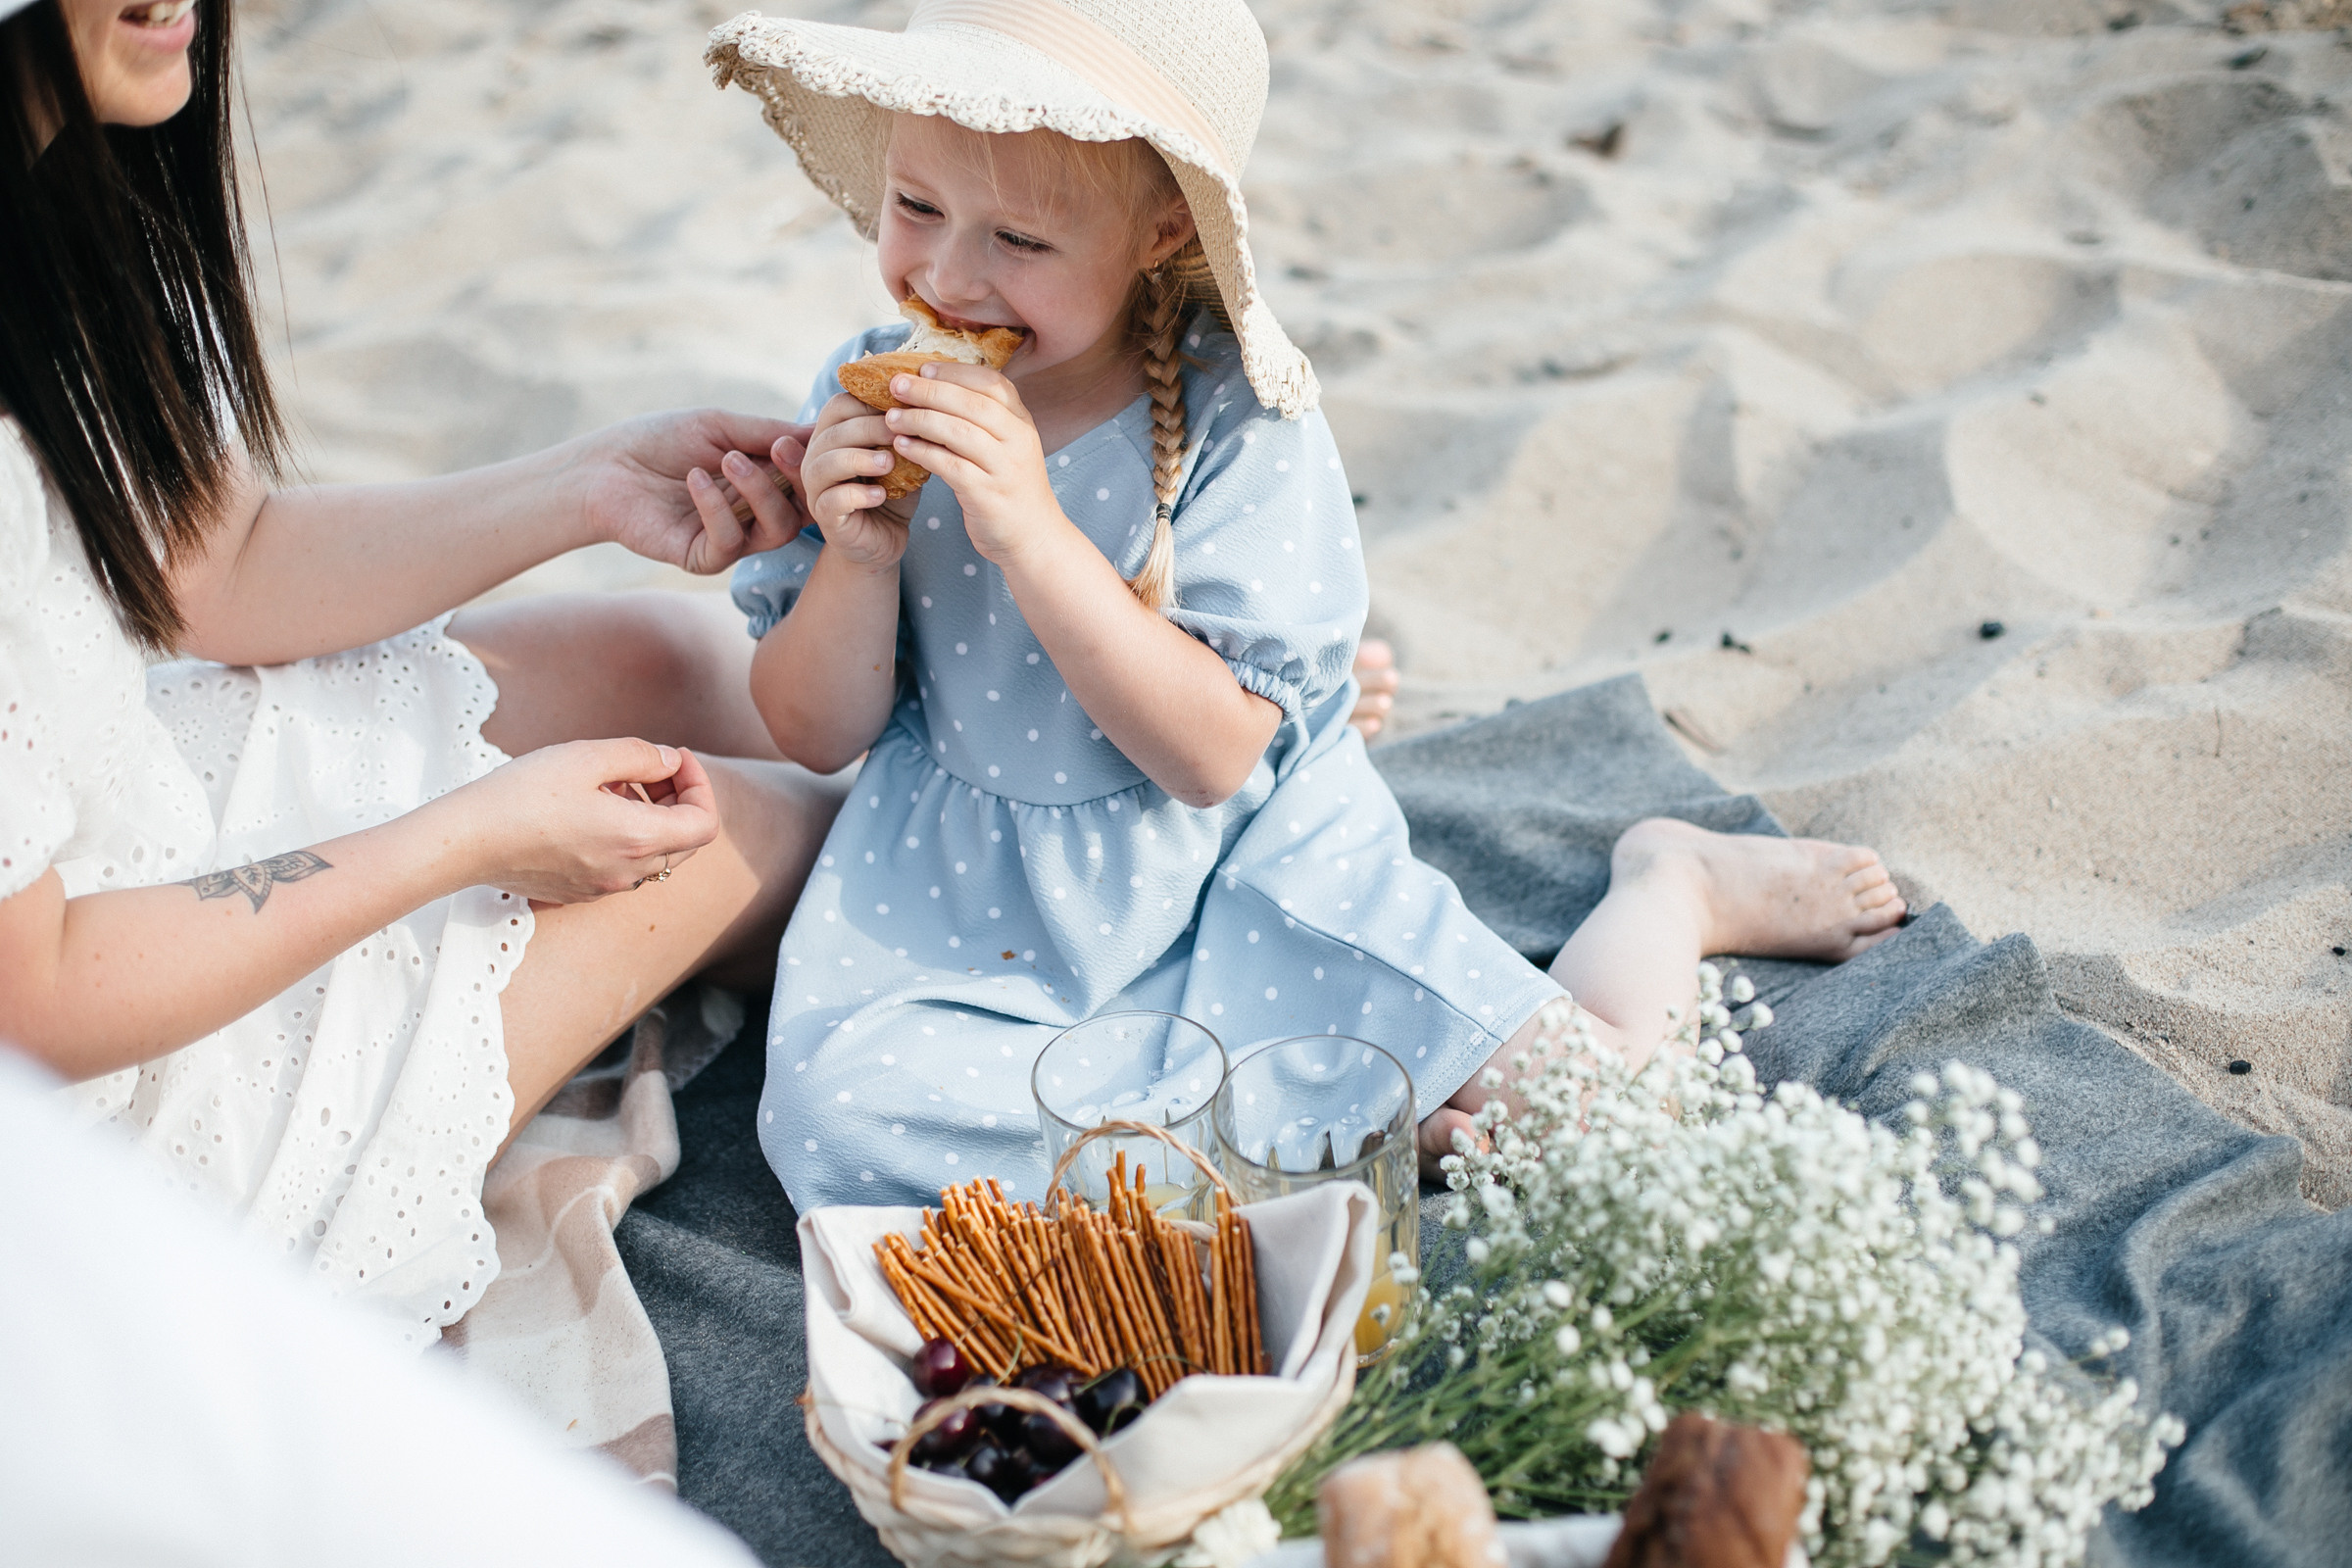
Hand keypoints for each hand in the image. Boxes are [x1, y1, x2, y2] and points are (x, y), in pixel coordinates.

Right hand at [446, 738, 719, 902]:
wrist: (463, 842)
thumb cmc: (521, 794)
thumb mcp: (586, 756)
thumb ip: (641, 755)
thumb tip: (672, 762)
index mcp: (638, 841)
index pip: (705, 824)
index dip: (700, 785)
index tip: (675, 756)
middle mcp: (628, 873)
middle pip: (684, 840)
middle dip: (676, 798)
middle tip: (644, 765)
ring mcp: (604, 887)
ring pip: (653, 854)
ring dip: (648, 816)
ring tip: (610, 782)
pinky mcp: (580, 891)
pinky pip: (622, 865)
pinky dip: (622, 835)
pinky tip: (587, 808)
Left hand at [569, 409, 813, 574]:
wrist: (603, 467)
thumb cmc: (658, 440)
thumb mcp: (719, 426)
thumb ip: (768, 431)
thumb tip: (820, 427)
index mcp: (763, 482)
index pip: (809, 484)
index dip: (814, 465)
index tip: (797, 440)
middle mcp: (754, 514)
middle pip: (803, 512)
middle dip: (797, 481)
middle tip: (778, 450)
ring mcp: (732, 539)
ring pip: (776, 531)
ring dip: (760, 492)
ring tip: (729, 460)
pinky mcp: (703, 559)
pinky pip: (729, 542)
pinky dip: (718, 507)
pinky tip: (695, 479)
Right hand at [800, 393, 917, 568]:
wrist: (884, 540)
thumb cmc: (891, 492)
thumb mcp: (901, 458)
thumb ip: (905, 433)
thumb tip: (926, 403)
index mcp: (833, 435)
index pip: (840, 404)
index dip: (870, 402)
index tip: (903, 407)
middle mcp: (817, 456)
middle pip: (834, 430)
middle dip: (870, 427)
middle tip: (901, 432)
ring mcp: (816, 487)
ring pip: (827, 463)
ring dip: (860, 459)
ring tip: (889, 462)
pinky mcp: (824, 516)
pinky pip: (833, 500)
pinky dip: (858, 495)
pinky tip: (882, 495)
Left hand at [878, 364, 1067, 563]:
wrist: (1033, 538)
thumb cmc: (1010, 488)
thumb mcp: (1007, 447)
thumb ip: (982, 420)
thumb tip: (937, 388)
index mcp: (1022, 422)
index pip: (992, 383)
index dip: (955, 372)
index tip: (923, 367)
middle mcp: (1018, 440)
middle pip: (971, 404)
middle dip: (930, 390)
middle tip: (896, 385)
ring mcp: (1005, 468)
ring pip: (958, 432)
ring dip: (920, 420)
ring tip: (892, 417)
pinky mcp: (988, 495)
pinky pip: (949, 466)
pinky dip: (922, 453)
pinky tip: (902, 446)